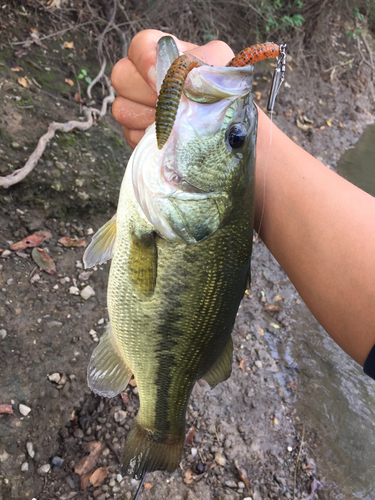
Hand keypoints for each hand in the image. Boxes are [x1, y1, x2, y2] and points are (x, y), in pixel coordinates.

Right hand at [111, 29, 233, 148]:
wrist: (226, 125)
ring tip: (173, 123)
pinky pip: (129, 134)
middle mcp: (144, 77)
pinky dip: (148, 137)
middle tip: (170, 106)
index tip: (161, 81)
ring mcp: (137, 105)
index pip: (140, 46)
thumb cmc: (222, 91)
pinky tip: (168, 136)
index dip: (146, 63)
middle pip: (121, 76)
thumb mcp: (220, 67)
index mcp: (165, 54)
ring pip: (121, 108)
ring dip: (148, 118)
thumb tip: (181, 82)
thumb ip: (203, 62)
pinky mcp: (136, 132)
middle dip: (145, 94)